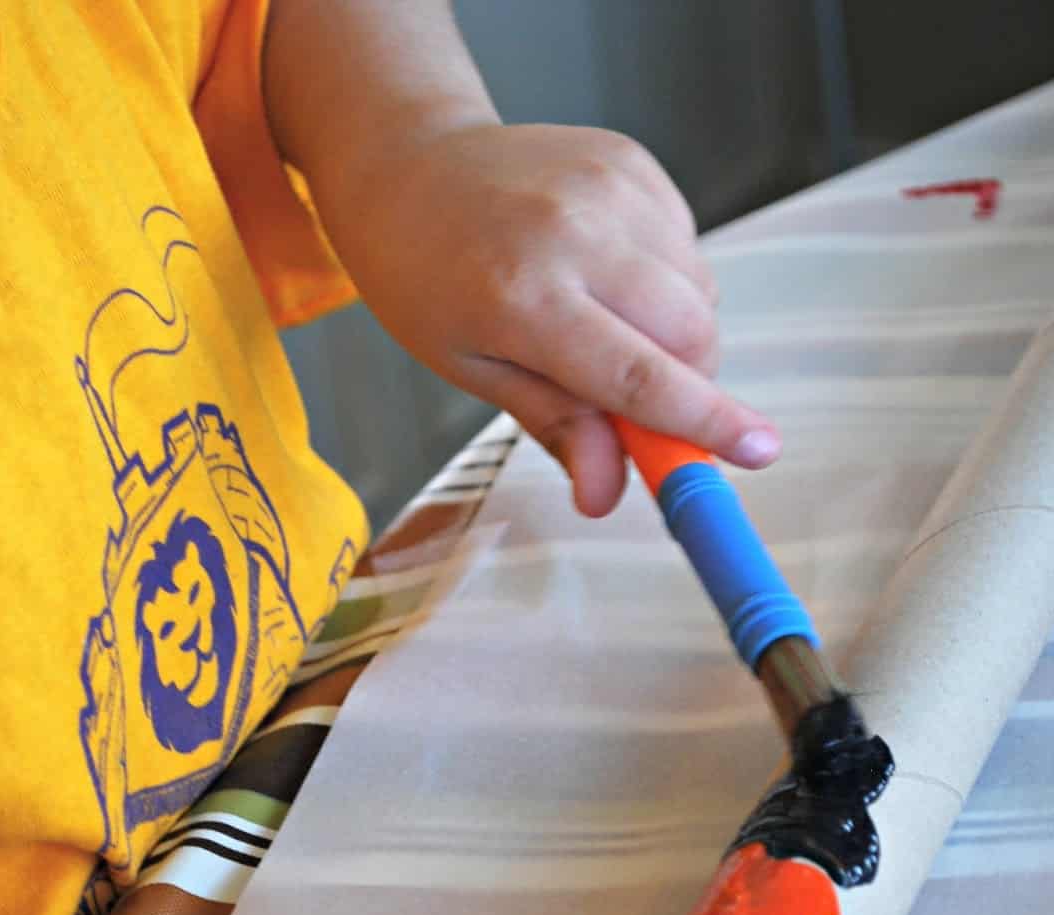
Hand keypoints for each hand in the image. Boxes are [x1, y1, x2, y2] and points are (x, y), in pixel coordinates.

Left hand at [331, 122, 779, 514]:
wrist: (409, 165)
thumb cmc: (428, 279)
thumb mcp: (473, 370)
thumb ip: (554, 424)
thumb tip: (607, 496)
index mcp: (524, 300)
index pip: (639, 377)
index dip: (707, 423)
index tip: (760, 453)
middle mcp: (575, 235)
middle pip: (692, 334)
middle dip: (689, 381)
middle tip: (634, 395)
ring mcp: (608, 188)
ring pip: (699, 291)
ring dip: (675, 330)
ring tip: (603, 319)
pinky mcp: (630, 161)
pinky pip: (685, 245)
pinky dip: (663, 278)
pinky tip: (604, 271)